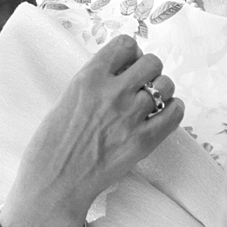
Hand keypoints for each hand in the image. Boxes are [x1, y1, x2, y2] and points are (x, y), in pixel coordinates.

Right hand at [0, 34, 183, 226]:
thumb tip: (121, 71)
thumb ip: (95, 82)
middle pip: (152, 62)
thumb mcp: (67, 98)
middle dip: (149, 71)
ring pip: (166, 85)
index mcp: (88, 77)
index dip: (130, 53)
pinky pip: (175, 113)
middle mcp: (112, 92)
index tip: (127, 64)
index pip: (126, 44)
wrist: (53, 183)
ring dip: (161, 91)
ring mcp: (129, 116)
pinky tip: (163, 115)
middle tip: (141, 85)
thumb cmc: (52, 143)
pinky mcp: (142, 141)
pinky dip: (173, 110)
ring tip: (151, 103)